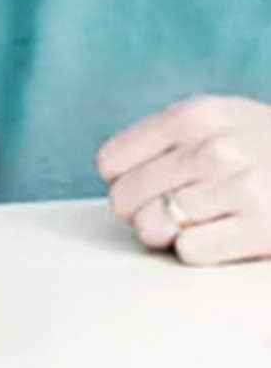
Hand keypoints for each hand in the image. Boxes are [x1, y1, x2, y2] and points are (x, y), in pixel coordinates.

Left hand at [97, 95, 270, 264]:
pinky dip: (195, 251)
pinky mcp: (263, 228)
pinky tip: (218, 237)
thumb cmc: (264, 147)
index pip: (111, 162)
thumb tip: (113, 177)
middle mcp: (214, 148)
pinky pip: (190, 251)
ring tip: (192, 224)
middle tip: (162, 213)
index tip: (141, 186)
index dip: (120, 181)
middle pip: (125, 198)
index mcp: (194, 115)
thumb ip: (166, 138)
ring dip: (165, 233)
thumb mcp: (217, 120)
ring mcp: (240, 188)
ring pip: (152, 226)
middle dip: (138, 212)